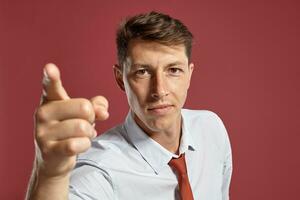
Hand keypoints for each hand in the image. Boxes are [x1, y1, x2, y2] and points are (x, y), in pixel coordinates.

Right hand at [34, 63, 108, 178]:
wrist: (53, 160)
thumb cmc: (69, 130)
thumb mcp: (82, 114)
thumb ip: (96, 105)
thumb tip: (103, 111)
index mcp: (51, 100)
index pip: (50, 86)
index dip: (51, 77)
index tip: (50, 68)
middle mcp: (43, 113)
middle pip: (84, 107)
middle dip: (92, 118)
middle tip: (85, 123)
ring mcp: (43, 132)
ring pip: (83, 127)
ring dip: (89, 134)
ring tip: (81, 136)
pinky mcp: (48, 150)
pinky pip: (77, 144)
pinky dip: (85, 145)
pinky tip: (79, 145)